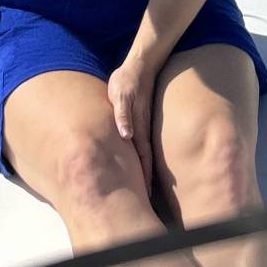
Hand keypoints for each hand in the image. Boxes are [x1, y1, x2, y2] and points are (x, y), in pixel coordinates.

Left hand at [106, 54, 157, 192]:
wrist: (140, 65)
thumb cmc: (126, 80)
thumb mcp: (119, 94)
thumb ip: (122, 114)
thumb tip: (126, 135)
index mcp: (137, 126)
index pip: (142, 157)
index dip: (144, 177)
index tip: (146, 196)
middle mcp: (142, 128)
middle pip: (145, 159)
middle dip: (147, 180)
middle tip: (147, 201)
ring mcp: (143, 124)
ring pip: (145, 151)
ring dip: (146, 169)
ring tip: (146, 189)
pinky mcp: (141, 119)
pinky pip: (142, 141)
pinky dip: (143, 155)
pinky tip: (141, 162)